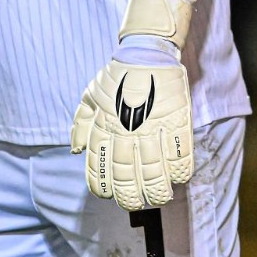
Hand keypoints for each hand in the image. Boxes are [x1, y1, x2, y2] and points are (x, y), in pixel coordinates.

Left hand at [70, 58, 192, 210]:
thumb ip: (81, 125)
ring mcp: (152, 128)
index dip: (104, 188)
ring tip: (160, 197)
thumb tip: (76, 151)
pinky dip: (180, 171)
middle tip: (136, 204)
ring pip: (155, 172)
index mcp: (104, 128)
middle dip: (131, 198)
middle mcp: (127, 133)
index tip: (110, 196)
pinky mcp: (176, 121)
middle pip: (127, 177)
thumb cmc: (116, 77)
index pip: (100, 169)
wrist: (145, 53)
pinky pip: (180, 154)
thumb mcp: (90, 97)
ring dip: (158, 191)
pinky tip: (179, 178)